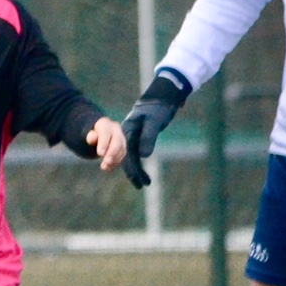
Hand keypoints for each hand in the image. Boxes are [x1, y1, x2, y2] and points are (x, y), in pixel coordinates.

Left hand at [87, 117, 128, 174]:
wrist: (99, 133)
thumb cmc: (92, 134)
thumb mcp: (89, 134)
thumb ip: (90, 136)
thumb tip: (93, 139)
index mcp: (105, 124)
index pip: (106, 133)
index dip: (104, 144)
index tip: (100, 154)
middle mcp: (116, 130)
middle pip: (117, 142)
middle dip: (112, 153)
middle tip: (106, 162)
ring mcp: (122, 138)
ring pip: (121, 149)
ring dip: (114, 160)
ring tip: (105, 167)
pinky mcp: (123, 146)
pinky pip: (122, 154)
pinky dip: (116, 162)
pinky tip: (108, 168)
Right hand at [120, 73, 187, 188]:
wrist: (159, 100)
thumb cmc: (156, 109)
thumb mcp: (154, 122)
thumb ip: (148, 137)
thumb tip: (144, 156)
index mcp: (127, 132)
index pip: (126, 153)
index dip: (130, 167)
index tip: (136, 179)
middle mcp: (128, 137)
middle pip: (127, 158)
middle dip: (133, 172)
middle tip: (140, 186)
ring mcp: (133, 138)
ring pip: (132, 158)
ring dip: (137, 171)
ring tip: (145, 183)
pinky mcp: (140, 139)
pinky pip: (137, 154)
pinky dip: (139, 164)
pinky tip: (143, 173)